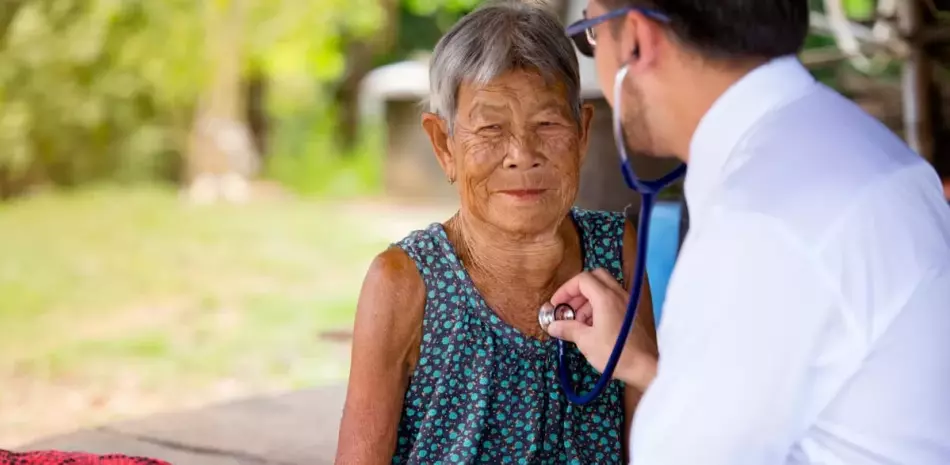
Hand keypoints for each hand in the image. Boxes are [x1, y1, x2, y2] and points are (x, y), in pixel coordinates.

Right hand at [546, 268, 656, 390]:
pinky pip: (614, 300)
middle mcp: (619, 294)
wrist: (645, 367)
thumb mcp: (586, 341)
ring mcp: (628, 302)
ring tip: (579, 322)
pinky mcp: (633, 312)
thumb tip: (553, 326)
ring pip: (605, 288)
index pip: (582, 280)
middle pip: (595, 278)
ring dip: (588, 300)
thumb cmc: (615, 354)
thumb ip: (568, 329)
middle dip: (578, 290)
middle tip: (569, 308)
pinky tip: (593, 326)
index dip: (566, 290)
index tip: (557, 305)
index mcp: (606, 298)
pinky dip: (600, 306)